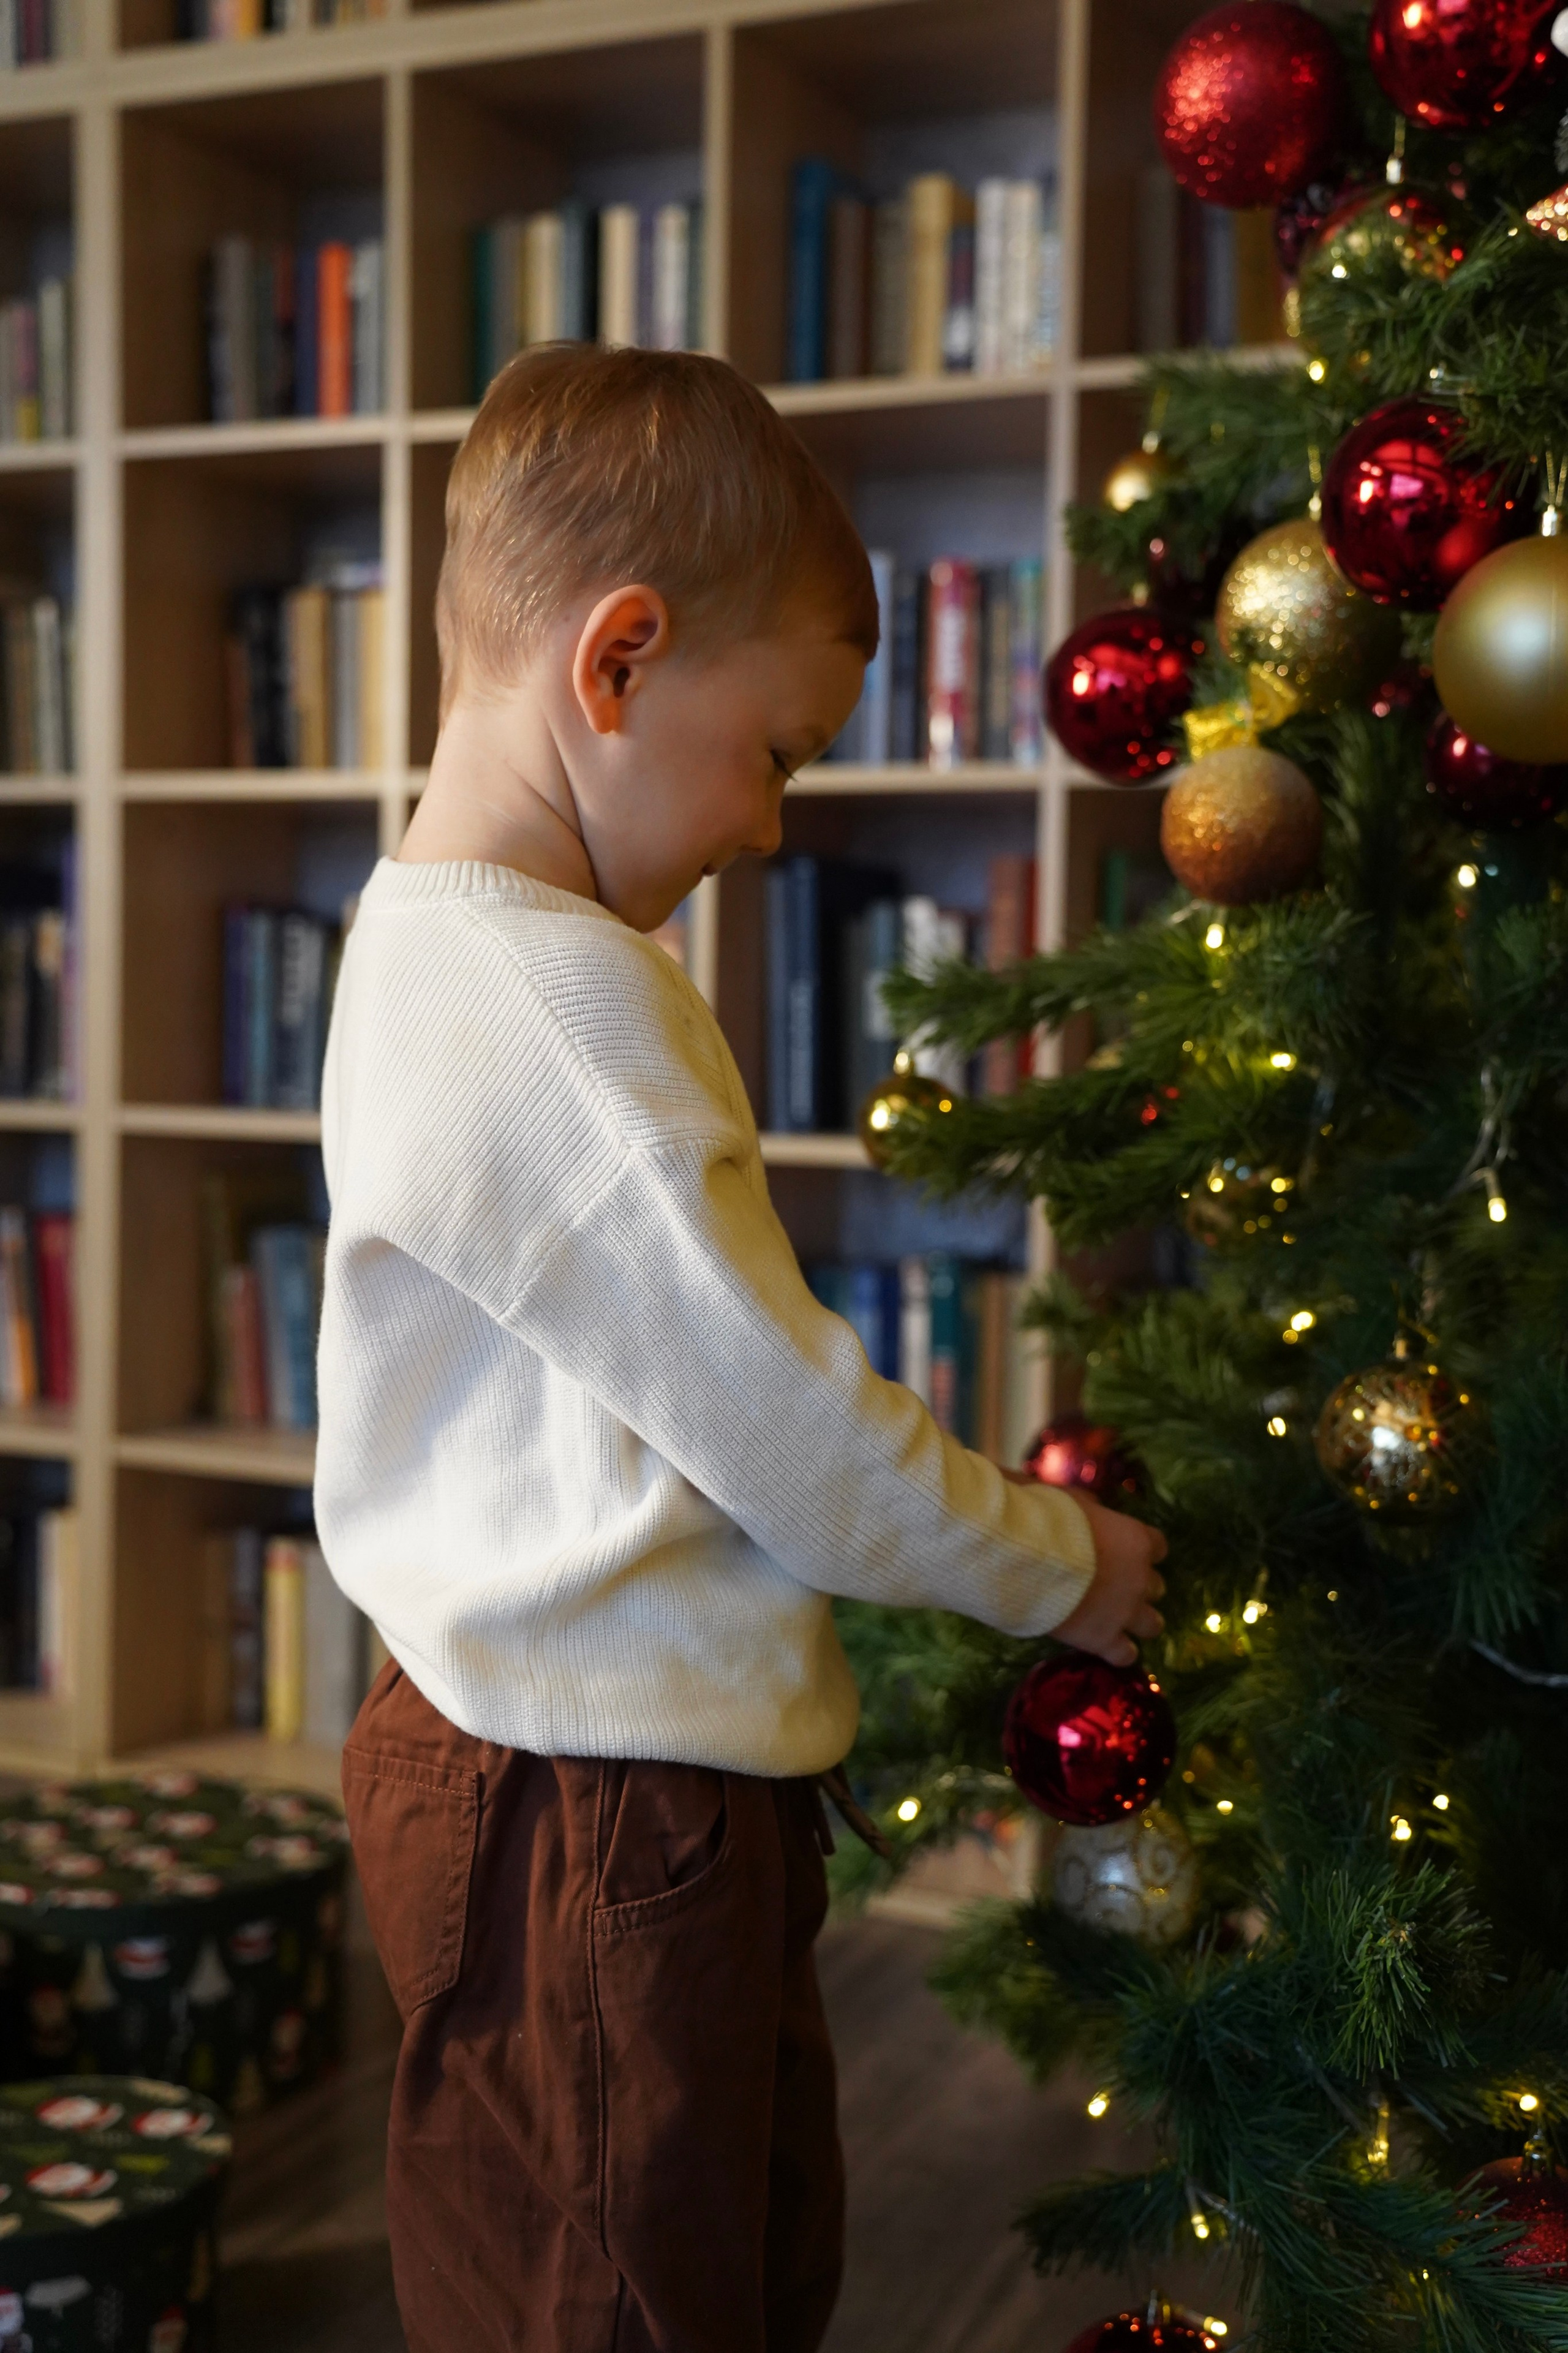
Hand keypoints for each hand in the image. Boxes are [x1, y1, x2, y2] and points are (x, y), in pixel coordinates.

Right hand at [1047, 1490, 1167, 1667]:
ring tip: (1119, 1621)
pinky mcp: (1105, 1640)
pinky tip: (1107, 1648)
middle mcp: (1139, 1578)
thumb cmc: (1047, 1521)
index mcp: (1136, 1540)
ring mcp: (1125, 1612)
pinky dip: (1119, 1652)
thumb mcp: (1072, 1500)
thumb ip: (1090, 1508)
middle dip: (1140, 1586)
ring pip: (1152, 1624)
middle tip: (1117, 1586)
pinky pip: (1125, 1655)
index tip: (1128, 1551)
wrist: (1028, 1559)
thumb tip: (1092, 1507)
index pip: (1159, 1546)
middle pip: (1157, 1586)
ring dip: (1140, 1621)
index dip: (1143, 1551)